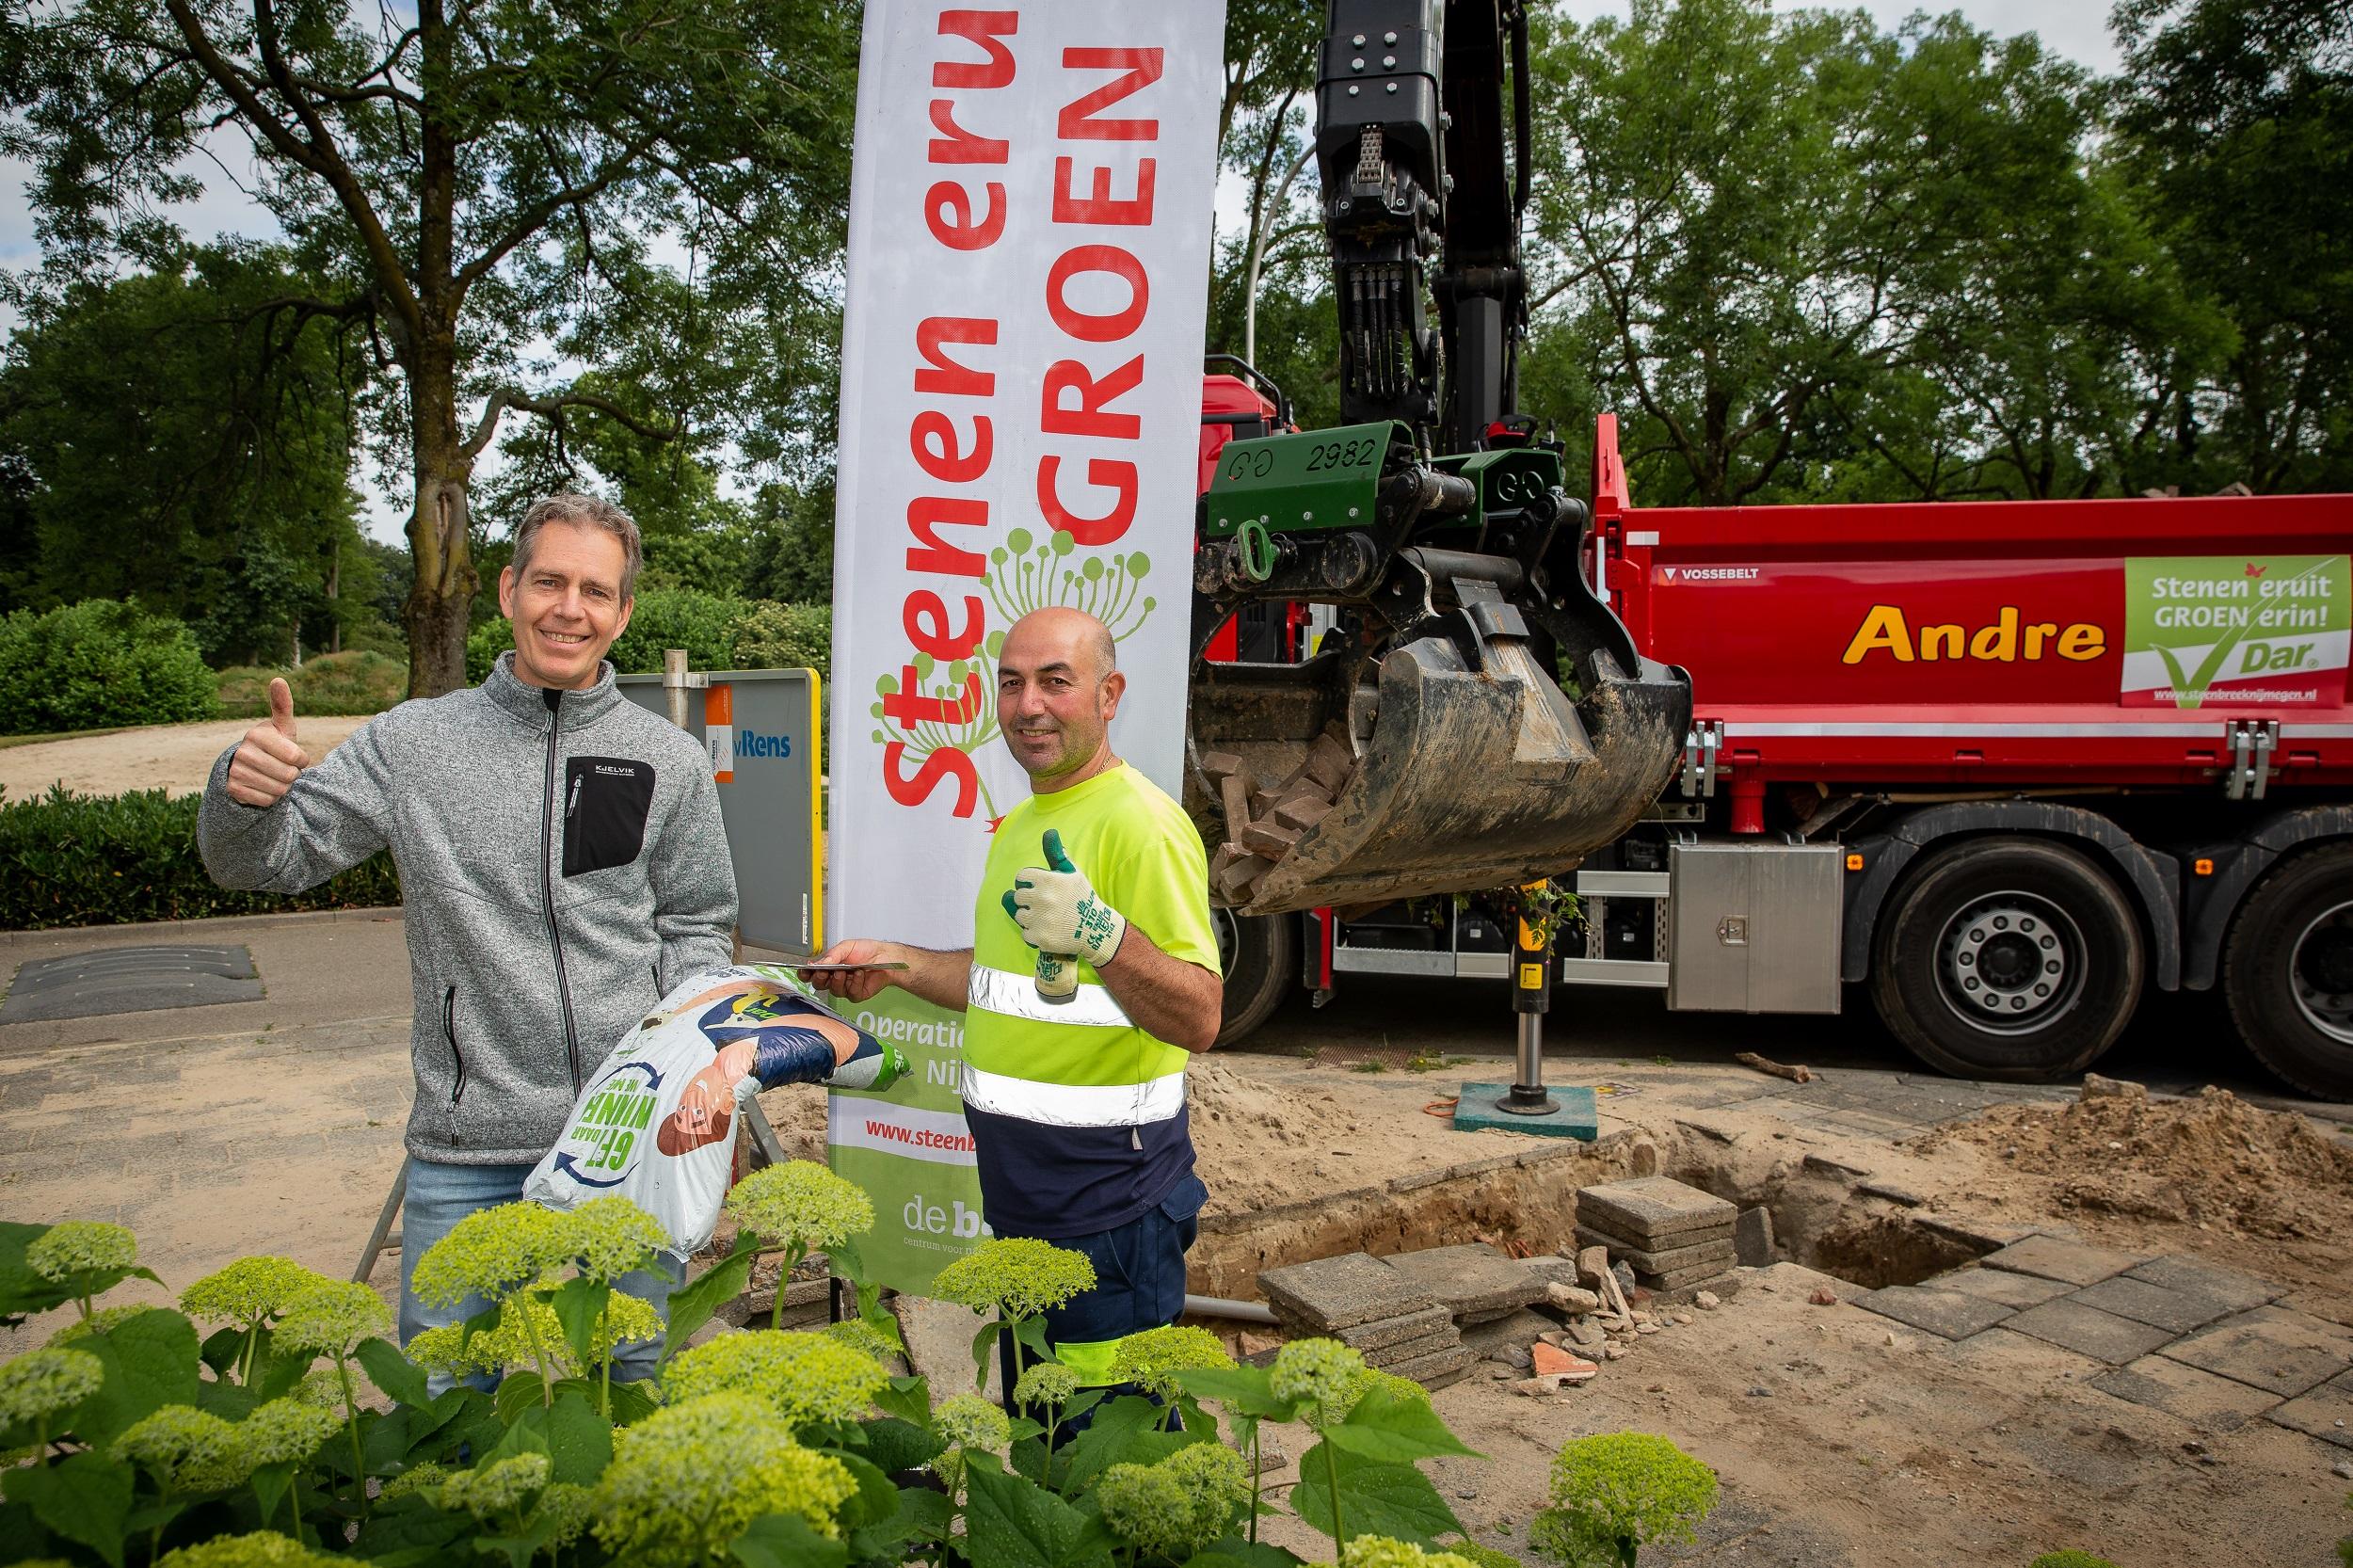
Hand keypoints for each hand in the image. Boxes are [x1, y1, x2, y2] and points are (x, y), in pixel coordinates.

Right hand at [225, 678, 311, 807]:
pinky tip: (263, 787)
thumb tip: (278, 678)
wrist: (248, 768)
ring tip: (273, 776)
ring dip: (282, 787)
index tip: (293, 755)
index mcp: (257, 734)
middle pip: (289, 775)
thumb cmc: (274, 745)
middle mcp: (243, 752)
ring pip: (279, 790)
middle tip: (282, 768)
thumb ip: (283, 705)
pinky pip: (267, 801)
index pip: (297, 758)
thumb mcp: (281, 727)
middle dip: (292, 775)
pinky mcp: (233, 790)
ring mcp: (236, 771)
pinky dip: (270, 798)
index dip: (301, 761)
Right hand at [800, 938, 902, 1004]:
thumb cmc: (867, 951)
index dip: (805, 974)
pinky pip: (851, 993)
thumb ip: (832, 955)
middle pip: (819, 985)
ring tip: (845, 971)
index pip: (811, 974)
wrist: (885, 956)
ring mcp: (845, 988)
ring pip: (834, 991)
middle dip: (820, 978)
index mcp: (829, 966)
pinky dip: (855, 983)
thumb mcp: (846, 947)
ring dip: (838, 980)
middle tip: (824, 972)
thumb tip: (818, 963)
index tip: (804, 972)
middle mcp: (835, 978)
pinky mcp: (856, 994)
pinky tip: (860, 974)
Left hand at [1008, 830, 1126, 967]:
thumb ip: (1056, 854)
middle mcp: (1042, 898)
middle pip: (1017, 896)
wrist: (1096, 929)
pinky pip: (1026, 934)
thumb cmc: (1082, 897)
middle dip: (1028, 900)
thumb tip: (1049, 832)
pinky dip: (1035, 934)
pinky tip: (1049, 930)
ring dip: (1030, 917)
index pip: (1021, 877)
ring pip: (1020, 916)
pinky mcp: (1040, 938)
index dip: (1029, 882)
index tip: (1040, 888)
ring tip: (1046, 918)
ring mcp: (1040, 920)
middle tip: (1044, 905)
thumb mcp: (1072, 873)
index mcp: (1048, 880)